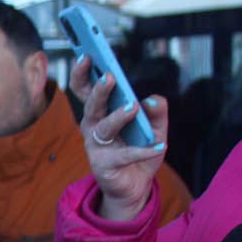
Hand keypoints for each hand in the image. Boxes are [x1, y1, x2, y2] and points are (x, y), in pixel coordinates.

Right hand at [69, 55, 167, 222]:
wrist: (135, 186)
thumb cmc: (139, 152)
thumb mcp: (155, 129)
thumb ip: (157, 113)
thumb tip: (153, 99)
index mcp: (101, 112)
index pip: (86, 89)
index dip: (83, 73)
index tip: (87, 55)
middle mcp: (93, 127)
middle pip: (90, 105)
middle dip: (98, 90)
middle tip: (109, 76)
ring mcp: (96, 147)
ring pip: (103, 127)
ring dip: (117, 116)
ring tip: (133, 107)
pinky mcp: (103, 166)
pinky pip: (123, 155)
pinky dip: (142, 150)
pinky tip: (159, 146)